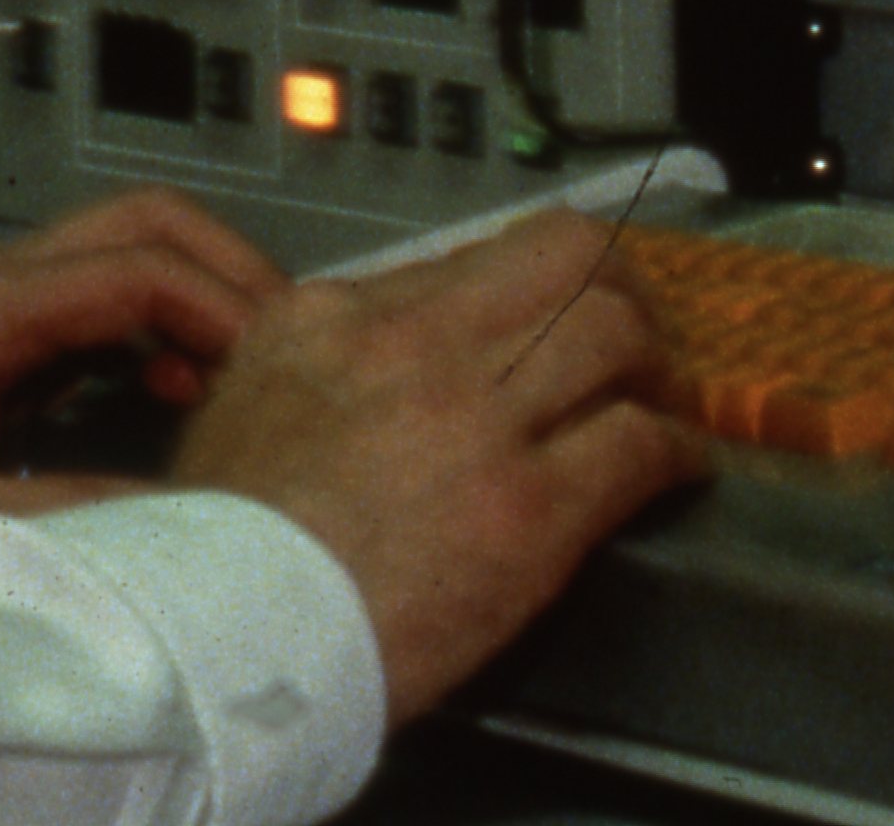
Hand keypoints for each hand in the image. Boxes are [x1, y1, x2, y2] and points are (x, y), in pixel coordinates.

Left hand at [0, 193, 288, 539]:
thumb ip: (59, 511)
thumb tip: (176, 515)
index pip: (134, 264)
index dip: (222, 302)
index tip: (279, 358)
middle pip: (133, 233)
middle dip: (221, 271)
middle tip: (287, 340)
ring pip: (115, 277)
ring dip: (189, 312)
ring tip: (248, 380)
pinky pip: (88, 332)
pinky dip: (151, 348)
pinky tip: (177, 406)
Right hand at [161, 211, 704, 724]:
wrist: (221, 638)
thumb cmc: (217, 546)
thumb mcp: (238, 406)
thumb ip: (315, 365)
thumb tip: (374, 366)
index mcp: (334, 313)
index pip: (469, 259)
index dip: (525, 289)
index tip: (547, 316)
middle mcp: (416, 342)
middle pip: (563, 256)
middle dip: (617, 282)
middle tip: (635, 325)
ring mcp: (479, 418)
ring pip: (614, 331)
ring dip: (654, 360)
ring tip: (663, 394)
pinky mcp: (531, 506)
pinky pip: (638, 445)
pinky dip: (673, 448)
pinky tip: (676, 464)